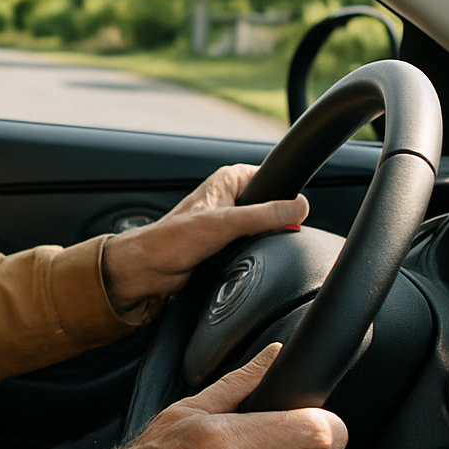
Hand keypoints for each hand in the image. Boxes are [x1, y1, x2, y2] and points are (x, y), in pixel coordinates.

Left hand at [101, 163, 307, 313]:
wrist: (149, 269)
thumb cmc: (171, 241)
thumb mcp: (224, 224)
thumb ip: (263, 215)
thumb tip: (299, 207)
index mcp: (229, 180)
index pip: (273, 179)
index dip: (285, 196)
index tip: (294, 212)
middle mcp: (229, 197)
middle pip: (272, 207)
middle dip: (275, 223)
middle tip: (266, 236)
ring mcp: (229, 221)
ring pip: (264, 229)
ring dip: (263, 241)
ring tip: (249, 248)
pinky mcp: (226, 244)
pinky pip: (253, 245)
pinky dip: (255, 253)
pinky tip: (248, 259)